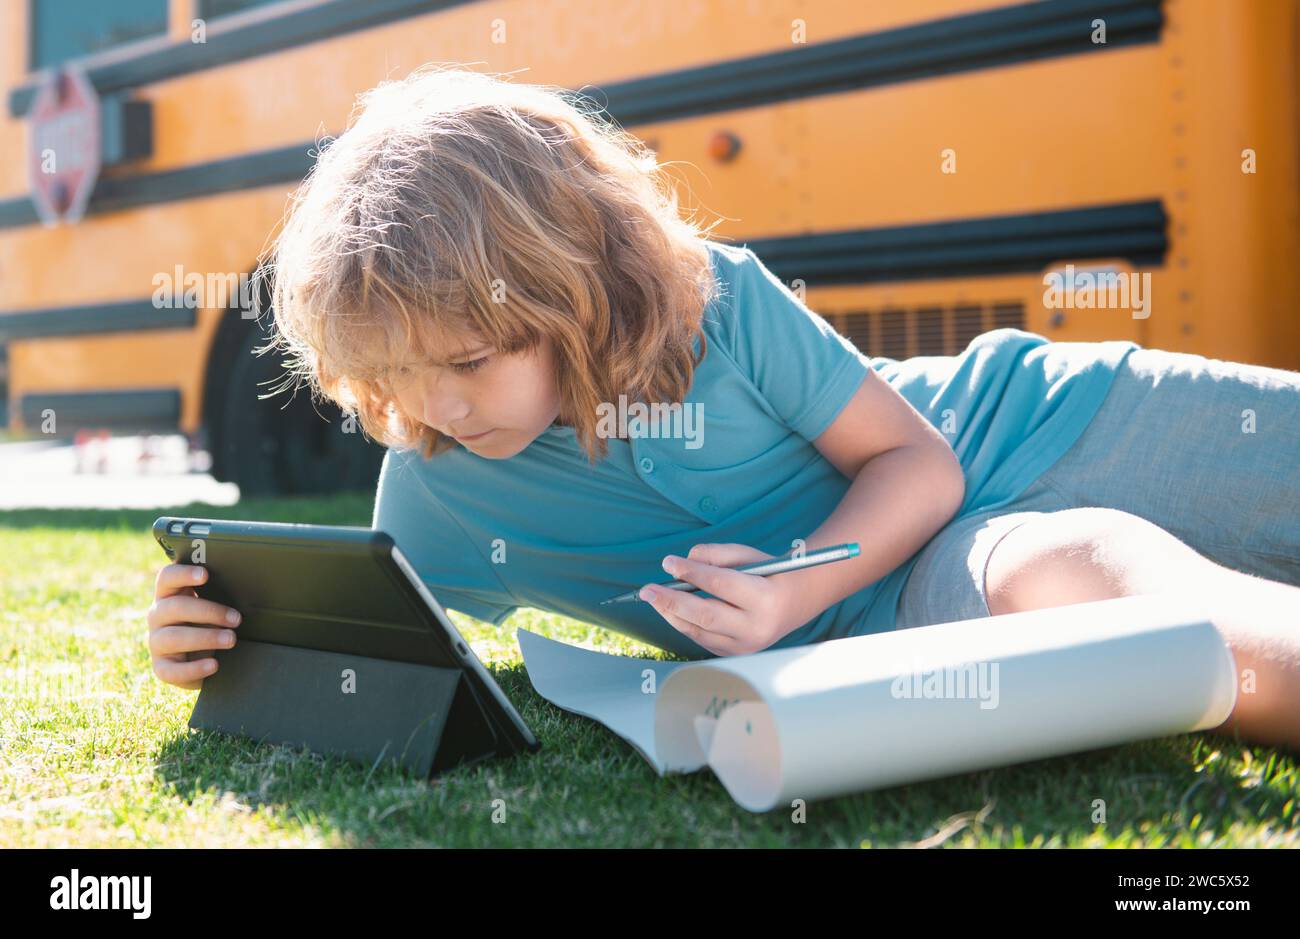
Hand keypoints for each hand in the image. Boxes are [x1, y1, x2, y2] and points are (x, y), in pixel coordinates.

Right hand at [146, 563, 241, 689]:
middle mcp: (158, 616)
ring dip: (206, 637)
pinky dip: (194, 668)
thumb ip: (220, 595)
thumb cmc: (213, 624)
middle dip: (209, 611)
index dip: (183, 574)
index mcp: (169, 595)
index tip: (205, 575)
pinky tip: (214, 665)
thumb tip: (248, 585)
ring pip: (173, 637)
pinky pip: (172, 670)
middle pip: (175, 607)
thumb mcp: (215, 608)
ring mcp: (156, 642)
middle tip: (236, 619)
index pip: (167, 578)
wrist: (206, 660)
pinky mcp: (161, 667)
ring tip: (231, 639)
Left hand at [639, 543, 802, 655]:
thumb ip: (717, 555)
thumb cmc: (770, 575)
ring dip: (671, 614)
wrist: (796, 604)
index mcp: (765, 599)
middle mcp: (756, 629)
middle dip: (671, 601)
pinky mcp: (735, 654)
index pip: (721, 585)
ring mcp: (746, 647)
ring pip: (699, 631)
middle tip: (647, 590)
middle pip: (705, 615)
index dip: (691, 572)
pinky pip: (702, 639)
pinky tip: (671, 610)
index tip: (668, 562)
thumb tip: (685, 560)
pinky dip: (684, 624)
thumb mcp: (750, 556)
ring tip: (653, 598)